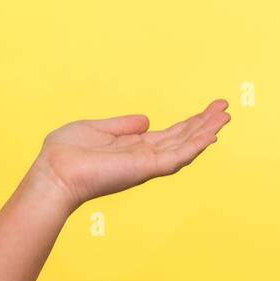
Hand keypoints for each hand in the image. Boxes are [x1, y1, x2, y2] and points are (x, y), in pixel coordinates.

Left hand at [28, 99, 230, 211]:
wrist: (53, 173)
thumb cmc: (64, 153)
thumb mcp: (95, 129)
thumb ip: (121, 125)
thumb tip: (145, 120)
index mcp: (131, 148)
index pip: (167, 135)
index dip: (188, 123)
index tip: (208, 109)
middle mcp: (142, 157)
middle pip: (181, 139)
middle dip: (204, 124)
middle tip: (225, 107)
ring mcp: (145, 164)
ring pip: (184, 147)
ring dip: (206, 132)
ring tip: (225, 116)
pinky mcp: (145, 168)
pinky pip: (177, 157)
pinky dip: (195, 145)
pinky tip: (211, 134)